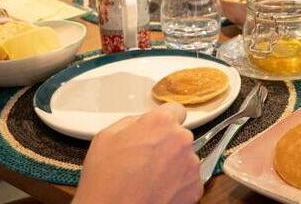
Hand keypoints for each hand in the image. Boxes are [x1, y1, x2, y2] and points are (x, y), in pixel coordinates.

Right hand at [74, 103, 201, 203]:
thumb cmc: (105, 177)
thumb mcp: (106, 136)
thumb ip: (132, 122)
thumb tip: (143, 123)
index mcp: (161, 122)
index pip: (175, 111)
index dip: (164, 122)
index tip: (158, 131)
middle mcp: (181, 140)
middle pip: (180, 136)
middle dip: (167, 144)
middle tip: (147, 159)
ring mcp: (191, 165)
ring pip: (185, 158)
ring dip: (173, 165)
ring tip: (151, 178)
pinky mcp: (195, 188)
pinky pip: (189, 180)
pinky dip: (178, 185)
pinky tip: (159, 190)